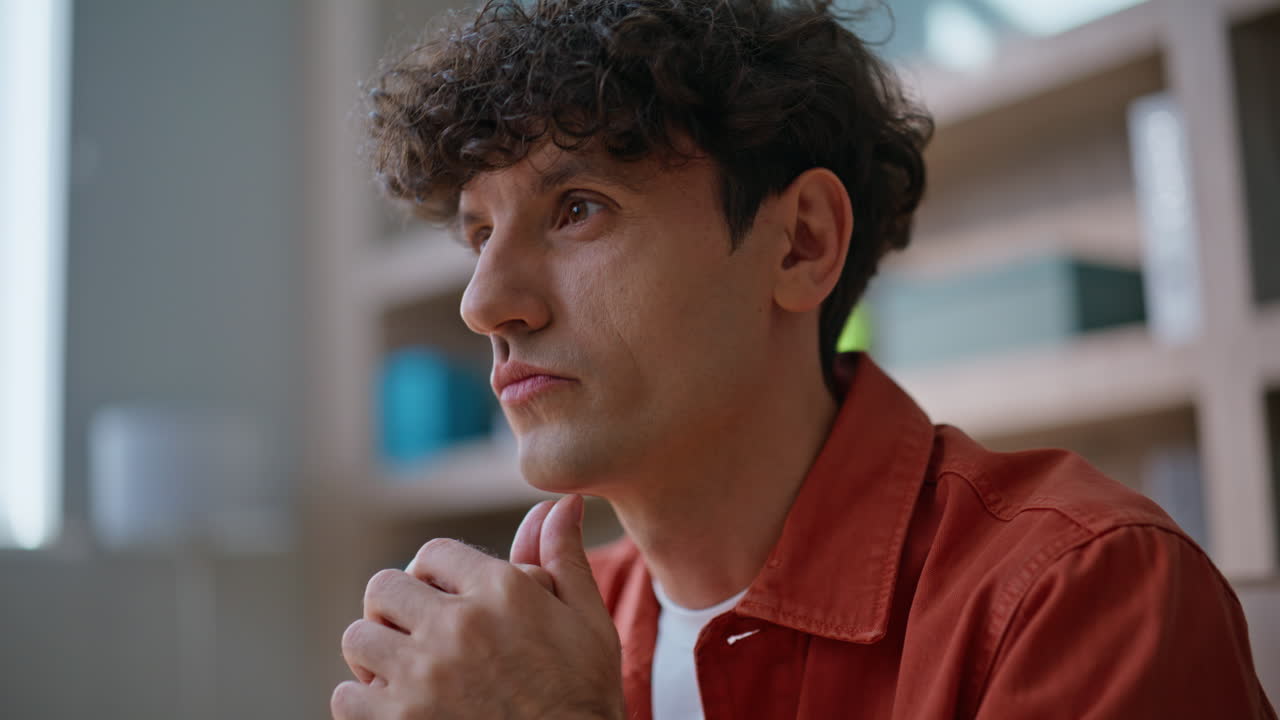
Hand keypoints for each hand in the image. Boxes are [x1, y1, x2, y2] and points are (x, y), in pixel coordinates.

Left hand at [332, 494, 624, 719]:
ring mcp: (424, 677)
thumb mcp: (588, 621)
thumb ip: (563, 557)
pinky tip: (395, 707)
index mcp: (503, 591)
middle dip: (397, 608)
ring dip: (377, 654)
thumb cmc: (584, 696)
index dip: (435, 575)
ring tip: (403, 672)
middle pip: (384, 587)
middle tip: (417, 635)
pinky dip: (363, 703)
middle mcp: (458, 626)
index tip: (446, 601)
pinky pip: (346, 697)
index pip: (432, 554)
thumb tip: (563, 502)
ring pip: (359, 638)